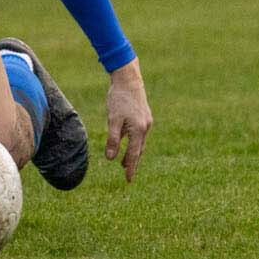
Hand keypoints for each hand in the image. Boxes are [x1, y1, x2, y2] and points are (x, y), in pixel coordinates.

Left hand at [104, 58, 151, 180]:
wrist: (128, 78)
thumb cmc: (119, 98)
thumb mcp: (113, 119)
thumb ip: (113, 139)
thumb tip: (111, 158)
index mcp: (139, 130)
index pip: (134, 155)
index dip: (130, 168)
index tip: (128, 180)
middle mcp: (146, 128)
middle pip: (139, 151)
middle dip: (133, 163)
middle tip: (127, 175)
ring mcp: (147, 122)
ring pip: (140, 143)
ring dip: (133, 153)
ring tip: (124, 163)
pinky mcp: (144, 116)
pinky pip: (139, 135)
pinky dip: (134, 142)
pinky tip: (127, 144)